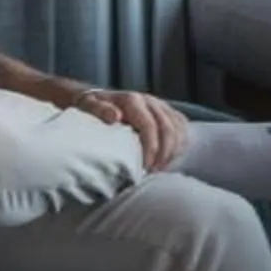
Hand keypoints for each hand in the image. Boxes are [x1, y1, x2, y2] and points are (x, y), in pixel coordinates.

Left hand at [73, 88, 187, 171]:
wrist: (96, 98)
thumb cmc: (90, 108)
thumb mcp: (88, 106)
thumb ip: (99, 110)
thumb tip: (115, 116)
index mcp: (132, 100)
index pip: (150, 126)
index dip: (151, 149)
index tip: (144, 168)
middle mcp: (149, 100)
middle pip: (168, 130)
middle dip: (163, 155)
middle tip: (153, 173)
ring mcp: (159, 105)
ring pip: (178, 129)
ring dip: (172, 152)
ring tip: (159, 169)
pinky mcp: (166, 111)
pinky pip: (182, 128)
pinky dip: (179, 145)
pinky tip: (168, 159)